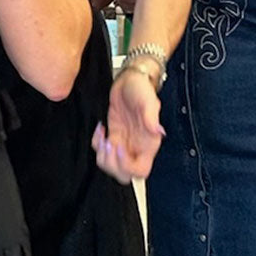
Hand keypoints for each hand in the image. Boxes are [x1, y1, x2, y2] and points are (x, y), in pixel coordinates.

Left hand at [92, 67, 162, 182]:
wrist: (130, 79)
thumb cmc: (141, 88)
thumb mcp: (148, 99)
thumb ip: (152, 116)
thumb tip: (158, 131)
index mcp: (148, 144)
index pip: (140, 171)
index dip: (127, 166)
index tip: (119, 147)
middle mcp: (136, 148)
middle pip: (124, 175)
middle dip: (112, 164)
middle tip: (109, 144)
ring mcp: (124, 144)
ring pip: (111, 167)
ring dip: (103, 156)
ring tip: (104, 137)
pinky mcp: (113, 137)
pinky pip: (101, 152)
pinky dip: (97, 144)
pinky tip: (101, 129)